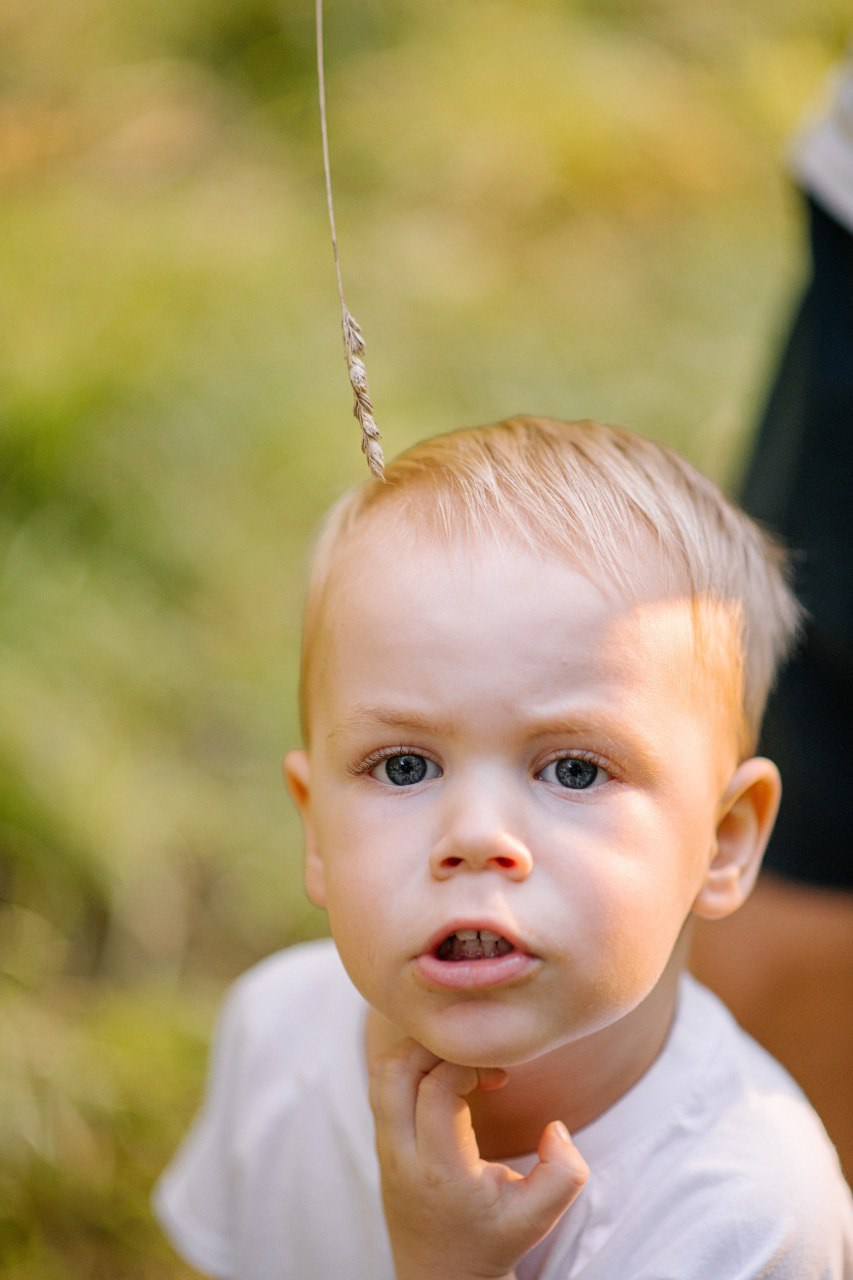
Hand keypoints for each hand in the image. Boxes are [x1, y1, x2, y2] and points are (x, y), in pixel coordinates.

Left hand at [368, 1038, 587, 1279]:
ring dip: (420, 1053)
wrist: (442, 1277)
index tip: (498, 1076)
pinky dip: (410, 1067)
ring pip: (382, 1073)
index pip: (436, 1089)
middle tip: (475, 1057)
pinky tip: (445, 1080)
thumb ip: (564, 1173)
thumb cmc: (491, 1241)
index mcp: (440, 1169)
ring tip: (460, 1063)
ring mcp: (385, 1149)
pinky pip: (381, 1087)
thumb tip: (555, 1127)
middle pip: (397, 1070)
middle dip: (438, 1046)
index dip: (468, 1065)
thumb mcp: (539, 1217)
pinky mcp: (382, 1144)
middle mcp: (402, 1155)